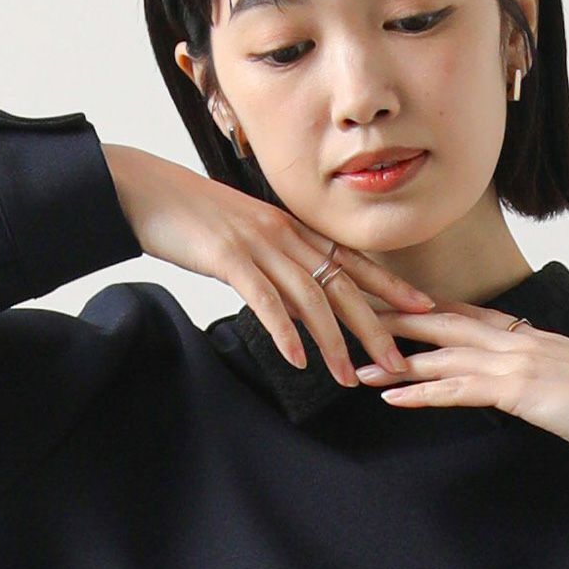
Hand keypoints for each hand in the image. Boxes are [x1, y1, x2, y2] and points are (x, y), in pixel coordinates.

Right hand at [100, 145, 432, 387]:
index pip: (353, 260)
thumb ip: (277, 267)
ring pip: (310, 299)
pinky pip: (265, 300)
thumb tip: (300, 306)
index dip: (391, 285)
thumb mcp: (246, 238)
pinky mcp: (229, 258)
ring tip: (348, 378)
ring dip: (333, 343)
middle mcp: (284, 235)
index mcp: (292, 228)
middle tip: (399, 363)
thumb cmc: (193, 217)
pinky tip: (298, 360)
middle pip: (343, 285)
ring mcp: (259, 245)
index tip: (423, 308)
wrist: (146, 189)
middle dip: (375, 328)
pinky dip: (284, 332)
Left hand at [355, 297, 568, 446]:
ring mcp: (517, 360)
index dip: (425, 308)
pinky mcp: (519, 389)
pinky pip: (459, 389)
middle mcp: (518, 339)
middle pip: (444, 320)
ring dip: (397, 361)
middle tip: (355, 319)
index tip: (390, 304)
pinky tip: (393, 398)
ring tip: (359, 366)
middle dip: (397, 319)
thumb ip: (535, 374)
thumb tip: (515, 385)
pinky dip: (422, 393)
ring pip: (443, 353)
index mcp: (529, 335)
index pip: (467, 312)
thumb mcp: (566, 379)